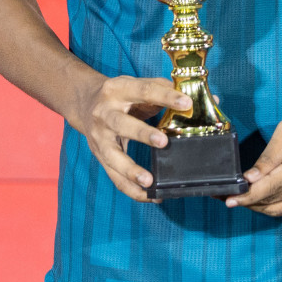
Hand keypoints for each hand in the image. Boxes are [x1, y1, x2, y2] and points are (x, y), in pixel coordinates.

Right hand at [68, 75, 191, 202]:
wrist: (85, 103)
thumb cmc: (120, 95)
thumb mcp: (136, 84)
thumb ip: (161, 88)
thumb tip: (195, 97)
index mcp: (117, 89)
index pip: (143, 90)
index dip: (165, 96)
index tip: (186, 103)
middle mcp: (104, 113)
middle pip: (121, 123)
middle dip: (142, 134)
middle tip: (163, 142)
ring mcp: (100, 136)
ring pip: (113, 155)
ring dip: (130, 170)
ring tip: (150, 181)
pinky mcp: (100, 156)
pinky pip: (114, 176)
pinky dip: (131, 189)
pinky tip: (150, 196)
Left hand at [226, 94, 281, 216]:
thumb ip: (270, 156)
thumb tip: (250, 178)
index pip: (271, 188)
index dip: (248, 197)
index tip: (230, 200)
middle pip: (275, 202)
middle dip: (250, 202)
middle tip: (230, 198)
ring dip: (261, 206)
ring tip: (243, 198)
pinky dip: (277, 204)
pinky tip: (264, 196)